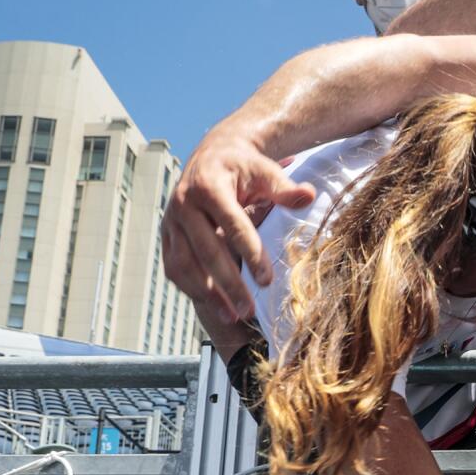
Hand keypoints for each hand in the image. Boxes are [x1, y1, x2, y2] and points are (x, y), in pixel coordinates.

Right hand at [162, 127, 314, 322]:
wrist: (212, 158)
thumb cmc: (244, 169)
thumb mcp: (265, 172)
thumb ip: (285, 189)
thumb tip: (309, 195)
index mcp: (208, 186)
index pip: (232, 224)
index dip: (250, 253)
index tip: (267, 281)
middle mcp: (183, 203)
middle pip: (206, 250)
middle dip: (228, 283)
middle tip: (250, 309)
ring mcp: (171, 221)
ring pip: (184, 264)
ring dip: (208, 294)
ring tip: (234, 317)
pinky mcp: (166, 236)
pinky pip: (174, 268)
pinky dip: (193, 289)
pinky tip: (217, 306)